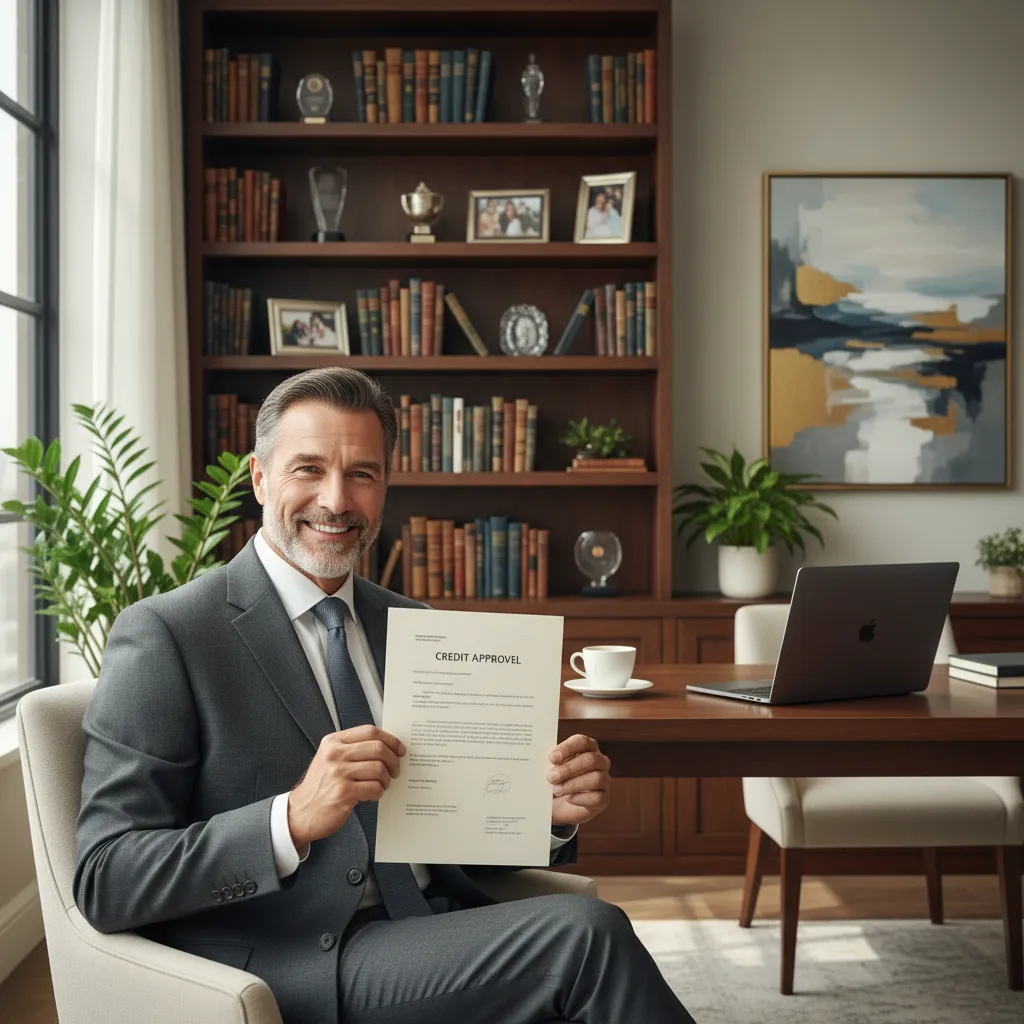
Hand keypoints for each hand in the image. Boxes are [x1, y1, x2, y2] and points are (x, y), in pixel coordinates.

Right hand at [287, 725, 404, 846]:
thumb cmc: (321, 785)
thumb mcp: (330, 758)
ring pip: (379, 768)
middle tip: (395, 771)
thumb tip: (388, 746)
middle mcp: (334, 754)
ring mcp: (338, 773)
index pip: (370, 731)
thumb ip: (353, 748)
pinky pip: (374, 787)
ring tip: (381, 785)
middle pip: (378, 748)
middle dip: (393, 760)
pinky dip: (378, 792)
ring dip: (386, 779)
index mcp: (333, 741)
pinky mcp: (343, 792)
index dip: (390, 739)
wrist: (301, 811)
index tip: (400, 749)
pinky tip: (372, 795)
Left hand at [547, 734, 611, 827]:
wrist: (560, 804)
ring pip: (596, 778)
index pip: (582, 742)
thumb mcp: (553, 767)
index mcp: (588, 747)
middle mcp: (600, 761)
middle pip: (590, 760)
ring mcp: (605, 780)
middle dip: (568, 769)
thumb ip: (552, 762)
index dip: (567, 748)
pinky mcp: (604, 798)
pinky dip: (581, 798)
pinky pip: (597, 797)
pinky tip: (568, 799)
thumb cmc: (557, 779)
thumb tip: (544, 763)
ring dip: (573, 784)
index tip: (552, 758)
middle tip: (551, 777)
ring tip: (556, 790)